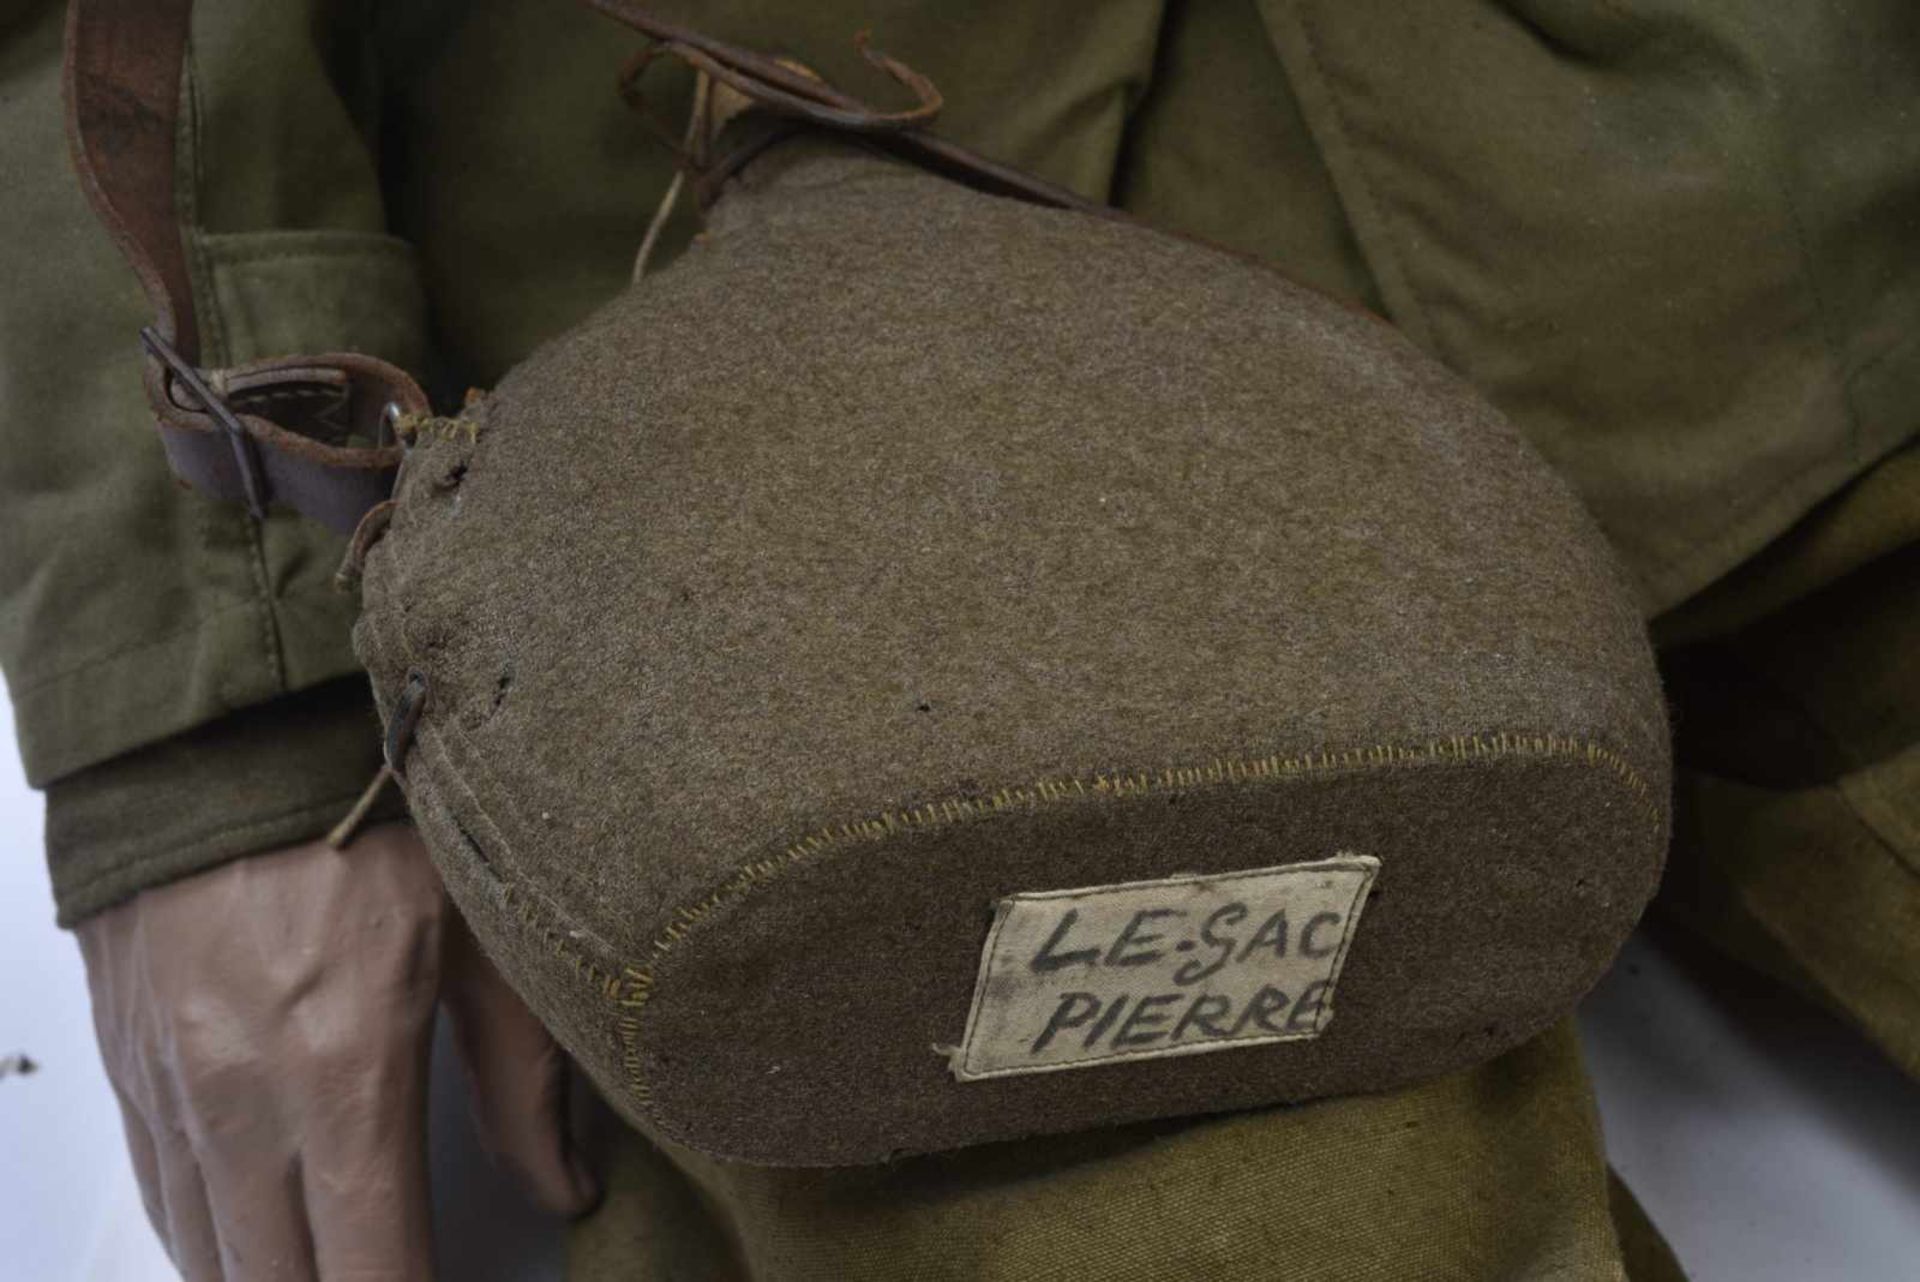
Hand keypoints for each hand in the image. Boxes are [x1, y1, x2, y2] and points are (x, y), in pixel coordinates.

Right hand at [75, 823, 595, 1279]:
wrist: (220, 729)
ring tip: (334, 1273)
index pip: (373, 1270)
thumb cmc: (369, 809)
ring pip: (209, 1255)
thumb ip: (525, 1078)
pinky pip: (159, 1195)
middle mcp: (240, 1102)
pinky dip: (207, 1241)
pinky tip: (247, 1248)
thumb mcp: (485, 932)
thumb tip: (569, 1186)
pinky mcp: (128, 1061)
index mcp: (344, 1074)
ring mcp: (170, 1087)